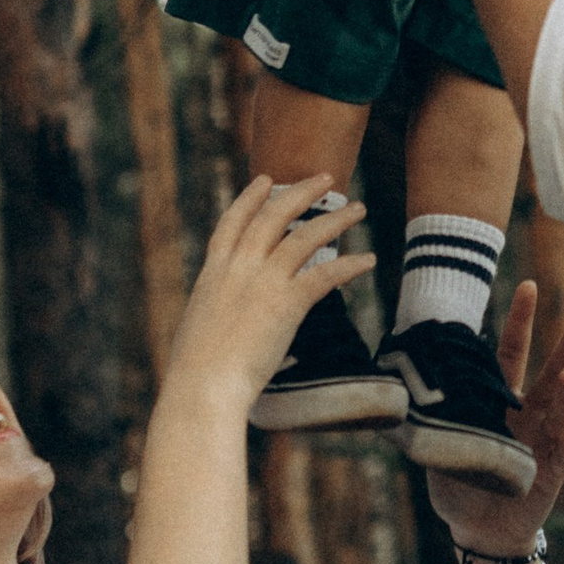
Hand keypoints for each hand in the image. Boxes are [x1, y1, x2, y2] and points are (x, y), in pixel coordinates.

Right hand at [163, 176, 370, 414]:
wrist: (203, 385)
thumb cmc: (195, 372)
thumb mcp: (200, 328)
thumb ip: (218, 314)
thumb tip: (229, 322)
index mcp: (213, 273)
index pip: (233, 223)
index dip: (251, 199)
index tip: (266, 179)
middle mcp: (238, 268)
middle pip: (273, 217)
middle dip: (300, 192)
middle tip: (325, 177)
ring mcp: (263, 282)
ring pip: (304, 237)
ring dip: (334, 219)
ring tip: (357, 208)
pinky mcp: (287, 303)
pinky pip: (325, 275)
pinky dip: (349, 265)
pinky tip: (367, 259)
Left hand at [428, 281, 563, 560]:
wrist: (478, 533)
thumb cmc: (458, 487)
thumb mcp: (437, 451)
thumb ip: (432, 422)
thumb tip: (406, 390)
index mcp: (499, 403)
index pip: (511, 354)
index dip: (520, 322)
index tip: (528, 286)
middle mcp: (527, 417)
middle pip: (549, 373)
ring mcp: (543, 443)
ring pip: (561, 410)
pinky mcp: (550, 475)